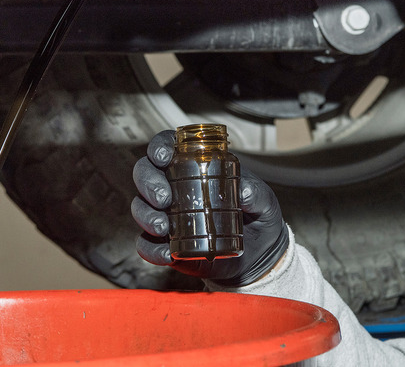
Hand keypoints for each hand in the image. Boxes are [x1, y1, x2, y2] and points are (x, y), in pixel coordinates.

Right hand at [131, 130, 288, 285]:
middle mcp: (173, 187)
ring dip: (146, 216)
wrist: (257, 258)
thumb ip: (257, 193)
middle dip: (148, 183)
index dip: (159, 146)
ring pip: (140, 208)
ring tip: (163, 228)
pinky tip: (167, 255)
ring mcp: (166, 216)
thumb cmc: (258, 218)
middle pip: (145, 174)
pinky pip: (146, 245)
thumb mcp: (264, 202)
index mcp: (194, 167)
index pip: (167, 147)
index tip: (163, 156)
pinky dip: (151, 250)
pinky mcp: (165, 244)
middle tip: (163, 198)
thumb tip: (244, 191)